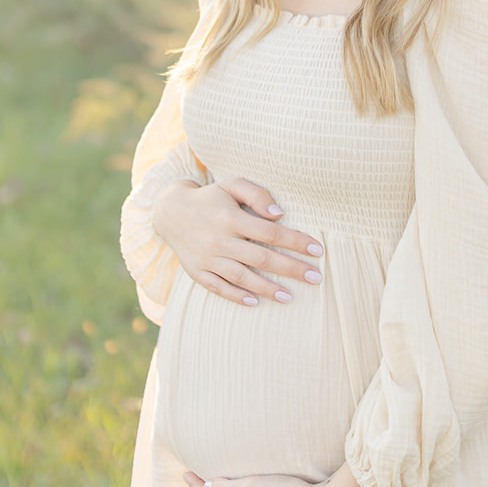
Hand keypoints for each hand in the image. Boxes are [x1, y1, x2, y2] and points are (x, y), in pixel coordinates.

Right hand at [151, 176, 323, 306]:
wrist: (170, 212)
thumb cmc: (211, 198)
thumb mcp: (232, 185)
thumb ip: (257, 194)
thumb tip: (279, 214)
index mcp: (230, 218)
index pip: (270, 233)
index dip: (295, 242)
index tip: (317, 250)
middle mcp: (219, 240)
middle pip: (261, 258)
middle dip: (291, 269)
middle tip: (316, 278)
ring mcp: (207, 258)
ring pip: (242, 277)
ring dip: (268, 289)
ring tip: (290, 297)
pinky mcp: (197, 272)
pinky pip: (219, 288)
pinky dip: (237, 296)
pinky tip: (256, 302)